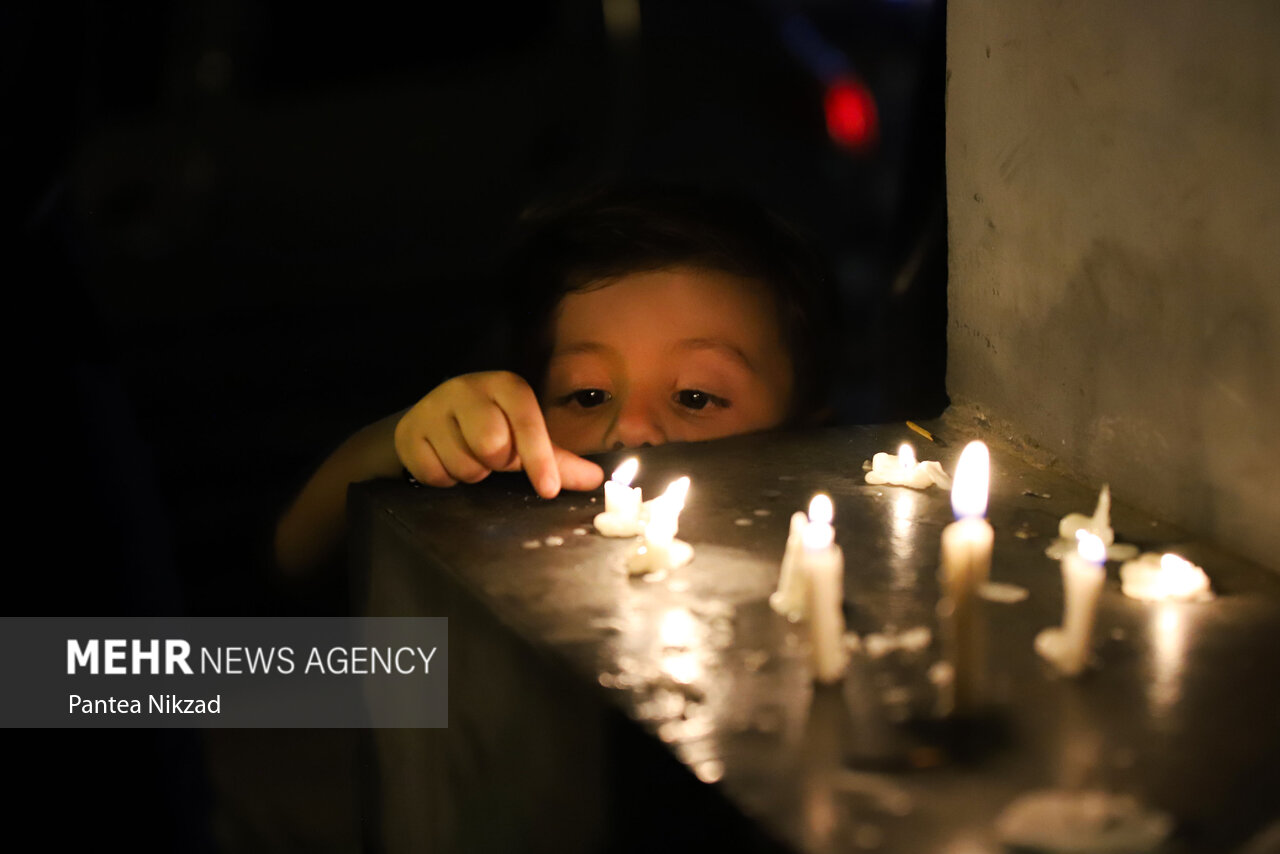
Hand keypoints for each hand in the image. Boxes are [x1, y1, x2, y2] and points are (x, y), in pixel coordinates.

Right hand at [394, 371, 603, 497]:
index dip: (539, 459)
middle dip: (496, 463)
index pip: (527, 423)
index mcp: (506, 386)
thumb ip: (559, 460)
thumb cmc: (491, 427)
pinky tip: (445, 461)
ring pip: (464, 464)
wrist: (432, 420)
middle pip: (492, 445)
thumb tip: (597, 480)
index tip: (549, 489)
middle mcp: (468, 389)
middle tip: (492, 457)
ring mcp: (434, 408)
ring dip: (471, 473)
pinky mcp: (409, 433)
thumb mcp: (525, 437)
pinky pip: (435, 473)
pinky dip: (445, 479)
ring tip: (468, 457)